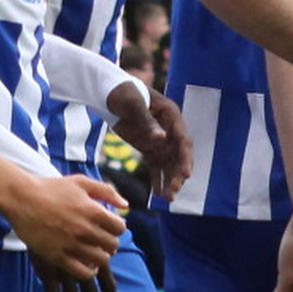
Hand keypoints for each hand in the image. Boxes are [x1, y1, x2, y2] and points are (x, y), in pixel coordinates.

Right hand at [4, 169, 125, 291]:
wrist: (21, 198)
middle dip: (110, 244)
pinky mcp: (57, 256)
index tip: (109, 228)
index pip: (120, 228)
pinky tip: (87, 266)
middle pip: (112, 245)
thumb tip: (125, 205)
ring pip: (100, 260)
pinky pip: (83, 272)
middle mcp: (85, 229)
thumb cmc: (51, 188)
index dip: (117, 228)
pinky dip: (89, 271)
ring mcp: (71, 244)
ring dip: (101, 258)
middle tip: (102, 242)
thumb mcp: (80, 182)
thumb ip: (106, 191)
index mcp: (93, 210)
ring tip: (95, 254)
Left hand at [111, 82, 191, 196]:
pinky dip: (157, 179)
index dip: (185, 158)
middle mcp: (169, 129)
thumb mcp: (133, 105)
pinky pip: (155, 166)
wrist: (106, 94)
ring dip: (170, 180)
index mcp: (171, 115)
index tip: (186, 175)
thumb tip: (162, 139)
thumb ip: (147, 122)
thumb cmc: (122, 93)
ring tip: (168, 198)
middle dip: (178, 175)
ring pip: (169, 164)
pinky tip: (157, 194)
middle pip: (179, 155)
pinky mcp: (148, 147)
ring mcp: (160, 139)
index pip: (183, 140)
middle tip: (174, 192)